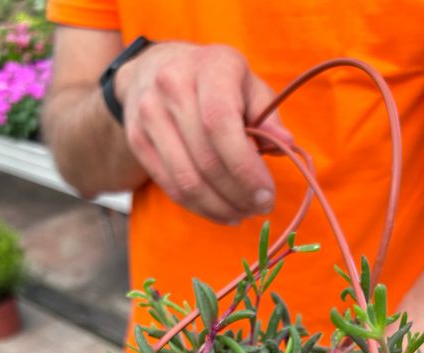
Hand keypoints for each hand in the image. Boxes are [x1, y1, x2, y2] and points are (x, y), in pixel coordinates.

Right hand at [115, 42, 292, 223]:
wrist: (156, 69)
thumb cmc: (217, 81)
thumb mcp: (249, 85)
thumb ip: (268, 116)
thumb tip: (286, 144)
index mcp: (210, 67)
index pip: (221, 125)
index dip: (245, 168)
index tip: (267, 194)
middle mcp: (172, 86)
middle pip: (206, 160)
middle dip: (238, 194)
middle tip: (260, 208)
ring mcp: (149, 114)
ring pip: (187, 181)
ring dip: (220, 208)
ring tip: (243, 214)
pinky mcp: (138, 141)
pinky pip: (172, 187)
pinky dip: (201, 208)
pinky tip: (222, 213)